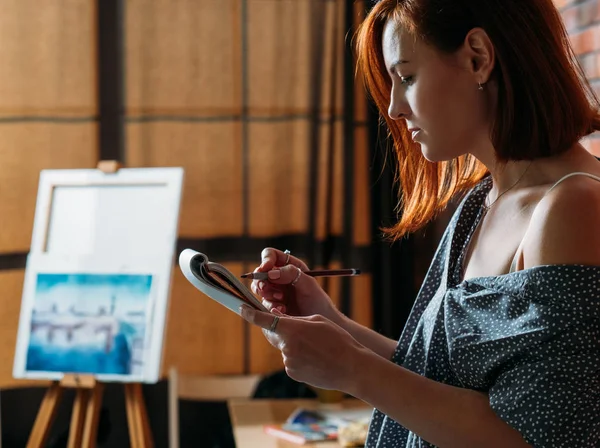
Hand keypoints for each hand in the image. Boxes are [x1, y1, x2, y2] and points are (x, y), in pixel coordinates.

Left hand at [240, 306, 367, 392]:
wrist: (350, 367)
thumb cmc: (337, 339)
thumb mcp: (317, 320)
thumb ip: (295, 320)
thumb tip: (280, 322)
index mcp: (292, 328)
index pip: (263, 320)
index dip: (250, 313)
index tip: (242, 308)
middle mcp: (286, 346)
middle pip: (273, 334)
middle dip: (276, 329)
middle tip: (290, 326)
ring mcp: (288, 362)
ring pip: (284, 348)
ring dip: (293, 344)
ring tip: (316, 347)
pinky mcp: (293, 373)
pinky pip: (290, 361)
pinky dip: (298, 357)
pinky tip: (315, 358)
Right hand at [251, 248, 340, 322]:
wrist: (319, 325)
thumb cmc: (318, 301)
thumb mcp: (308, 284)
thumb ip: (290, 274)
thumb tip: (271, 273)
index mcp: (289, 266)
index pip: (271, 255)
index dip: (266, 260)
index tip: (265, 269)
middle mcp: (280, 277)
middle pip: (260, 273)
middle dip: (261, 281)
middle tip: (265, 289)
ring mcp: (275, 292)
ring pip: (259, 288)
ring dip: (268, 294)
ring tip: (282, 300)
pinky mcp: (272, 306)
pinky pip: (263, 303)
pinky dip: (270, 306)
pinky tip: (283, 310)